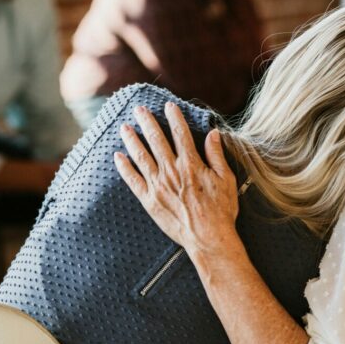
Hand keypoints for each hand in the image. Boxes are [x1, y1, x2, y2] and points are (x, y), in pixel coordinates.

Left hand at [113, 103, 239, 257]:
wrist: (208, 238)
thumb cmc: (221, 210)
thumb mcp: (226, 179)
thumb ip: (216, 155)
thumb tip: (213, 133)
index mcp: (191, 164)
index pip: (180, 133)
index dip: (174, 117)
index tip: (168, 105)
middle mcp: (171, 171)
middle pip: (156, 140)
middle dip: (147, 122)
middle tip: (139, 109)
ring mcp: (158, 186)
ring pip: (141, 156)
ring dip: (132, 139)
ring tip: (124, 127)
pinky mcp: (149, 200)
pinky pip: (133, 180)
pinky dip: (124, 167)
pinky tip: (118, 156)